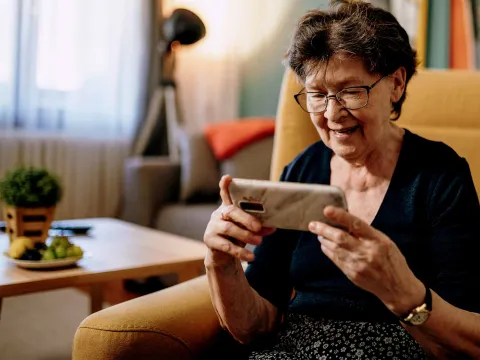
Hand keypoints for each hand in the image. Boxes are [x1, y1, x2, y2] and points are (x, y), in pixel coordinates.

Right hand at [203, 175, 274, 266]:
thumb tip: (272, 227)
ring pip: (228, 228)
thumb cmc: (237, 236)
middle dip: (246, 218)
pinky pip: (226, 246)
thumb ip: (258, 226)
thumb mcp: (248, 229)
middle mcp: (218, 214)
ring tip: (259, 242)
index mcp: (228, 207)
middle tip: (259, 227)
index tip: (227, 178)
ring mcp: (212, 227)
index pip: (226, 194)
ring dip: (245, 235)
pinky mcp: (210, 240)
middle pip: (231, 211)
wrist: (224, 256)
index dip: (225, 186)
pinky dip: (240, 252)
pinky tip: (251, 256)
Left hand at [308, 206, 424, 315]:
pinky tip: (324, 244)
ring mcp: (358, 264)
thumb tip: (346, 222)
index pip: (356, 224)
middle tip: (312, 224)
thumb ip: (366, 233)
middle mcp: (366, 252)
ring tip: (318, 232)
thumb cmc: (392, 261)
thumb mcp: (385, 242)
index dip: (340, 216)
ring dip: (324, 239)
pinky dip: (328, 250)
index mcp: (377, 240)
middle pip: (340, 238)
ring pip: (334, 248)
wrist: (397, 288)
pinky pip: (335, 259)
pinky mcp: (351, 274)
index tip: (327, 210)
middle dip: (324, 229)